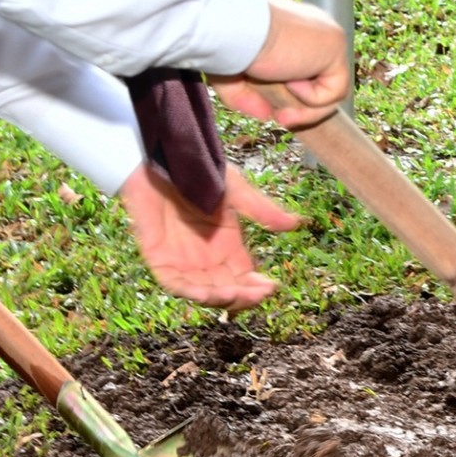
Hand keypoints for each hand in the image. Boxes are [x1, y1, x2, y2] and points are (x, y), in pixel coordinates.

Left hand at [117, 163, 303, 307]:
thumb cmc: (198, 172)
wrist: (160, 158)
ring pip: (203, 292)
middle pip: (227, 291)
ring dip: (219, 298)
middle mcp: (207, 259)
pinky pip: (174, 284)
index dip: (258, 287)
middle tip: (259, 293)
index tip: (273, 286)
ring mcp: (182, 261)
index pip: (245, 278)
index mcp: (227, 246)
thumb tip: (297, 223)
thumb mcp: (236, 191)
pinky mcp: (158, 258)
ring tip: (235, 294)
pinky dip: (189, 292)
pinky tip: (206, 293)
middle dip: (243, 297)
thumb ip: (261, 210)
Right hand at [210, 0, 349, 128]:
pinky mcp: (336, 46)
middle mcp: (314, 28)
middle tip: (280, 118)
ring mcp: (326, 36)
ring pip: (330, 90)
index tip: (269, 109)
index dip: (290, 97)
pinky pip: (335, 89)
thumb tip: (266, 115)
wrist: (232, 29)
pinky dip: (312, 98)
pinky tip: (290, 81)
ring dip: (305, 110)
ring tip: (281, 113)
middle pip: (321, 80)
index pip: (307, 69)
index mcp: (292, 29)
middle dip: (301, 108)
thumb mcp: (233, 76)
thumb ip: (247, 95)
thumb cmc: (226, 46)